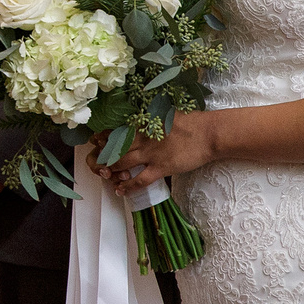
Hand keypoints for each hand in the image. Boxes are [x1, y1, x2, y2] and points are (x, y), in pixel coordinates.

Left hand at [94, 112, 215, 193]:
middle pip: (115, 148)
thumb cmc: (190, 122)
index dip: (103, 137)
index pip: (116, 130)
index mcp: (143, 123)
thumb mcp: (166, 112)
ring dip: (111, 170)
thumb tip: (141, 115)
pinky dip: (128, 186)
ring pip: (122, 164)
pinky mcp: (160, 168)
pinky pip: (139, 180)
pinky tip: (120, 190)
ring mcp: (150, 154)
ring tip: (105, 175)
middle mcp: (142, 138)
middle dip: (103, 156)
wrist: (208, 134)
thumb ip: (151, 115)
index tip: (95, 140)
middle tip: (96, 162)